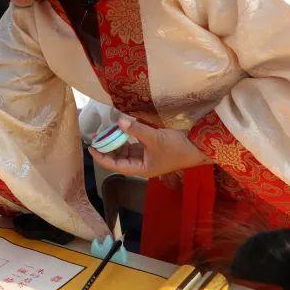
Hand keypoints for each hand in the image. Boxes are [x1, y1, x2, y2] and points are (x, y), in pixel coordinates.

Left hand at [88, 117, 210, 178]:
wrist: (199, 147)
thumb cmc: (177, 147)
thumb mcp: (155, 138)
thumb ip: (136, 130)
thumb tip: (119, 121)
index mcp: (140, 168)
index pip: (115, 165)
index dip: (101, 157)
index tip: (91, 147)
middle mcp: (141, 164)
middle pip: (118, 159)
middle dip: (108, 148)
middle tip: (98, 135)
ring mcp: (146, 156)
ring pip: (125, 151)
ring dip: (117, 142)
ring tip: (107, 131)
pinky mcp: (151, 148)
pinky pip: (134, 144)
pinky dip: (127, 137)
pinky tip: (121, 128)